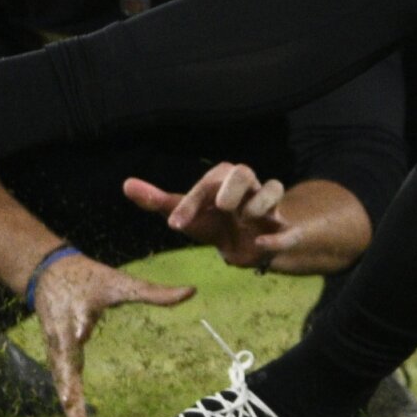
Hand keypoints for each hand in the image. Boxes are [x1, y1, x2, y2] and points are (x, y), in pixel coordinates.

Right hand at [29, 252, 193, 416]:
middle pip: (65, 356)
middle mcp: (64, 328)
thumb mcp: (121, 281)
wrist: (49, 272)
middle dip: (68, 381)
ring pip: (60, 375)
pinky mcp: (54, 353)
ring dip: (68, 402)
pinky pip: (60, 378)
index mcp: (80, 307)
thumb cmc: (90, 278)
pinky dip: (66, 399)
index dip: (80, 325)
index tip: (81, 334)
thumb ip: (155, 292)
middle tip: (70, 402)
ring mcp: (55, 343)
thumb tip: (192, 291)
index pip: (80, 316)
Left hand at [124, 162, 295, 270]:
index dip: (191, 203)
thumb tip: (126, 184)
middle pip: (244, 172)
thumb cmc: (213, 222)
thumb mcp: (186, 214)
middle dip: (233, 188)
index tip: (174, 225)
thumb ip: (158, 201)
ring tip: (243, 220)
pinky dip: (279, 236)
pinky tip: (261, 244)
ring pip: (273, 188)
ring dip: (260, 203)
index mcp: (221, 179)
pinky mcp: (282, 227)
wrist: (246, 244)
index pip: (206, 184)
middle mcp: (246, 186)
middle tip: (221, 207)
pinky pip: (290, 228)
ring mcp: (266, 205)